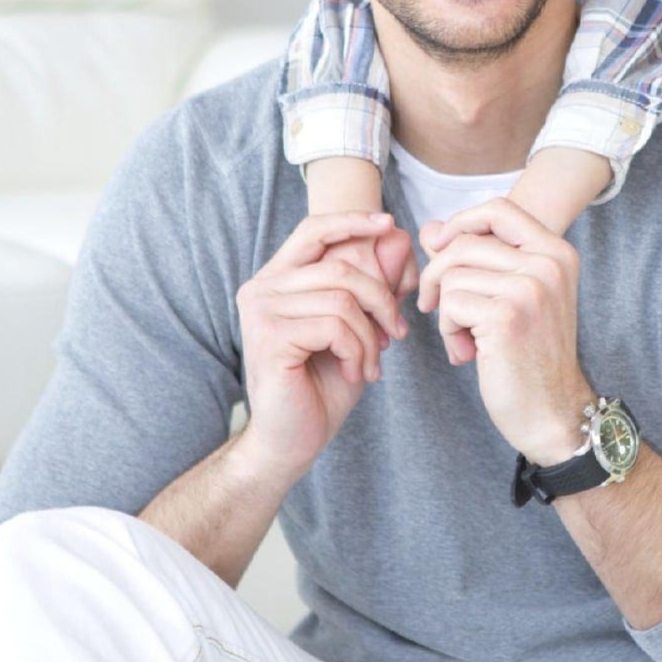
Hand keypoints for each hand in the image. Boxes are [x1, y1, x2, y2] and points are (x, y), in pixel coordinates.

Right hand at [235, 211, 411, 479]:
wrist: (291, 441)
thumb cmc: (322, 385)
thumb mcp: (355, 329)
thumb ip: (371, 287)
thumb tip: (400, 239)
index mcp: (277, 280)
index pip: (313, 230)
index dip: (352, 221)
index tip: (389, 224)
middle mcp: (261, 289)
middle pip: (342, 268)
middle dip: (382, 301)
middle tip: (395, 335)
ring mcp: (261, 313)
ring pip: (343, 300)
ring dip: (371, 336)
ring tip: (372, 364)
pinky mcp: (269, 338)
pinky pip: (335, 327)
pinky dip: (358, 351)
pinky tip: (356, 373)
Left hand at [417, 199, 594, 465]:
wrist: (554, 413)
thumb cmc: (531, 357)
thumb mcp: (512, 299)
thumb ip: (476, 260)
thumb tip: (430, 228)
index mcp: (557, 253)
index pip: (499, 208)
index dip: (461, 222)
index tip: (442, 247)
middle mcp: (548, 264)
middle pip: (465, 243)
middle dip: (439, 275)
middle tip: (438, 307)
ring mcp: (530, 288)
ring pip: (452, 274)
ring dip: (446, 310)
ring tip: (466, 338)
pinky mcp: (506, 316)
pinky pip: (450, 304)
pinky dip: (449, 330)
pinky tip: (467, 352)